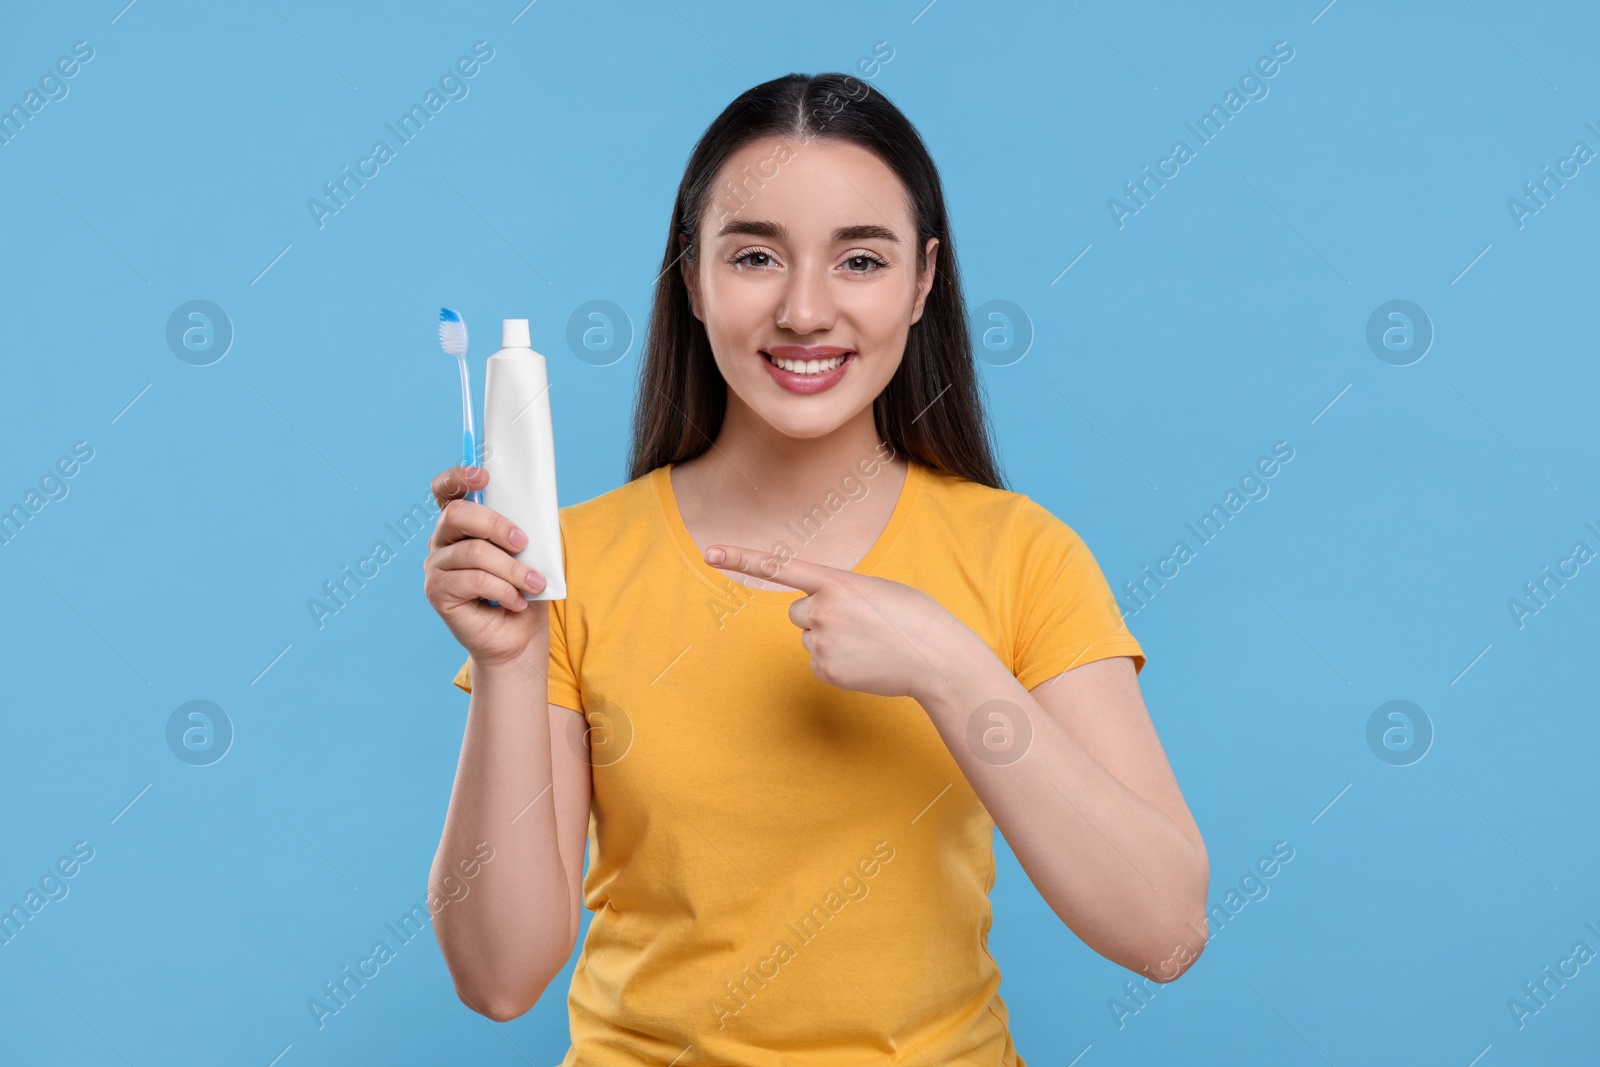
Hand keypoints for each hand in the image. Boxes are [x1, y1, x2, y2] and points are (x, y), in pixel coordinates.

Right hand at [424, 466, 548, 669]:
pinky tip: (517, 602)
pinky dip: (504, 590)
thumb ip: (525, 526)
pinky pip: (474, 580)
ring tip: (535, 584)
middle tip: (522, 542)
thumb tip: (537, 505)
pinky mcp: (437, 592)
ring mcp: (435, 566)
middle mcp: (441, 541)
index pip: (446, 491)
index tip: (483, 477)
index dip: (458, 477)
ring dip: (512, 569)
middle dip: (495, 524)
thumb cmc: (524, 589)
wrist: (519, 637)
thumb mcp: (531, 552)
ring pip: (474, 552)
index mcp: (462, 524)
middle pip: (457, 515)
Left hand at [705, 543, 968, 700]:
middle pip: (797, 612)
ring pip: (810, 639)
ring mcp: (823, 642)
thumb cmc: (914, 618)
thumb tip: (817, 618)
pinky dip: (838, 665)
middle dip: (820, 617)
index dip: (742, 558)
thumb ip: (840, 594)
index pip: (780, 567)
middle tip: (858, 625)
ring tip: (868, 645)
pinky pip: (819, 664)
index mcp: (837, 581)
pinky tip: (865, 663)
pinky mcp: (827, 670)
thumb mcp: (876, 590)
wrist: (937, 657)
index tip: (709, 552)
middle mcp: (823, 609)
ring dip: (832, 641)